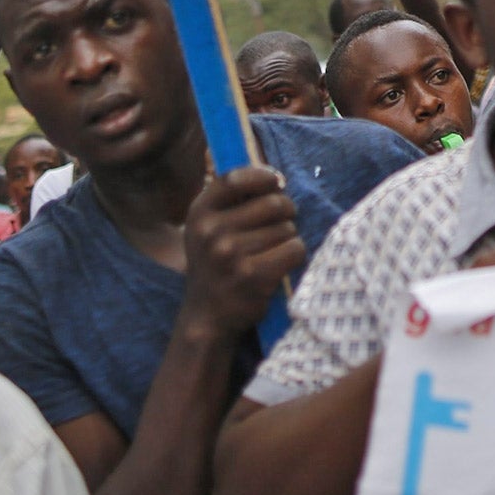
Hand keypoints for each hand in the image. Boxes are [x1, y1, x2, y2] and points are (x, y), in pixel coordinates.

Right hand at [183, 165, 303, 338]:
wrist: (207, 318)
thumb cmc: (215, 265)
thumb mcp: (207, 229)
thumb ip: (231, 201)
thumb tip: (275, 176)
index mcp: (199, 213)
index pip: (235, 179)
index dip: (263, 176)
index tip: (277, 182)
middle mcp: (211, 231)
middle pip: (273, 203)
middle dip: (286, 211)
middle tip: (281, 223)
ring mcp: (231, 254)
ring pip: (287, 228)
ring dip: (289, 237)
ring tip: (273, 250)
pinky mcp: (253, 276)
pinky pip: (295, 249)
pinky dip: (295, 255)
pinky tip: (281, 265)